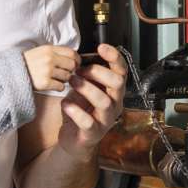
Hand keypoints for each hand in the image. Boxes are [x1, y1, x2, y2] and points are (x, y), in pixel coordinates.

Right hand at [24, 45, 80, 91]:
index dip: (77, 59)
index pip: (72, 53)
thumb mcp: (40, 51)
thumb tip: (73, 58)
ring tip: (55, 78)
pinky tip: (51, 84)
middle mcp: (49, 59)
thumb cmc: (27, 63)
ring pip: (67, 77)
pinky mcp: (44, 83)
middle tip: (64, 73)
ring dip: (64, 79)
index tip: (75, 64)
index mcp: (48, 49)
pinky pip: (61, 87)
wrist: (12, 73)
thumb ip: (55, 52)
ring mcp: (47, 71)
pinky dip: (58, 87)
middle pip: (72, 65)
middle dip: (70, 70)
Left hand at [59, 43, 126, 161]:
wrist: (75, 140)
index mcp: (114, 92)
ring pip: (103, 101)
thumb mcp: (86, 89)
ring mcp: (106, 120)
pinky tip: (65, 104)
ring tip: (71, 81)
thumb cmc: (82, 111)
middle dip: (97, 72)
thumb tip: (81, 57)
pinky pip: (87, 122)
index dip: (114, 58)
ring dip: (86, 88)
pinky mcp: (93, 133)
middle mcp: (115, 104)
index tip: (101, 47)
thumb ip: (88, 75)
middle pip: (116, 83)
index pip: (122, 71)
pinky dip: (75, 111)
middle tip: (78, 70)